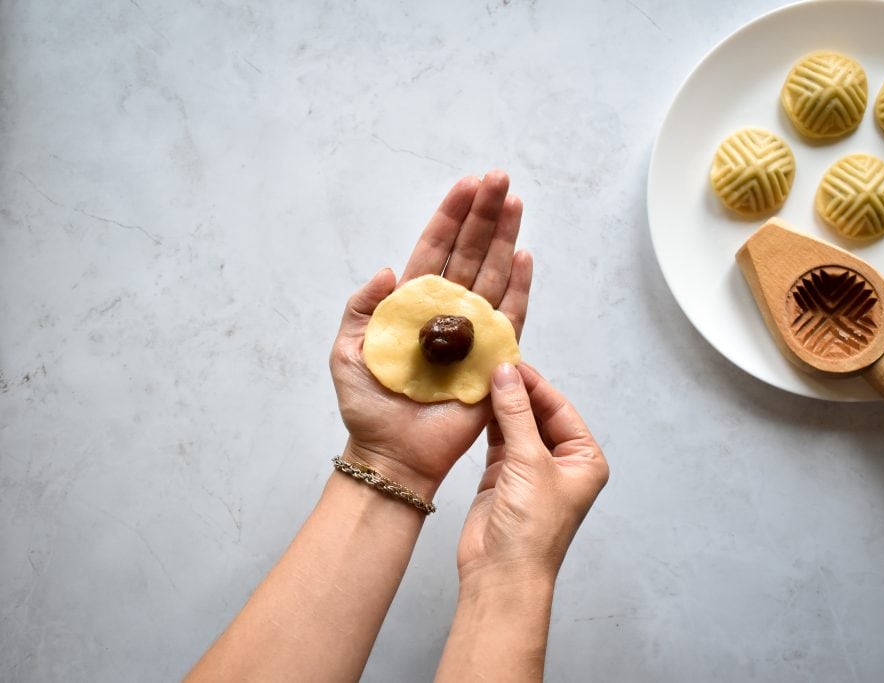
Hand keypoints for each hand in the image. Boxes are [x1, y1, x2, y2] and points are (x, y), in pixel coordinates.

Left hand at [329, 171, 532, 495]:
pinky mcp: (494, 358)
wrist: (392, 451)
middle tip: (500, 178)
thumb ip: (362, 306)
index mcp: (414, 304)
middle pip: (471, 252)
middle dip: (485, 214)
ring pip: (494, 274)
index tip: (467, 184)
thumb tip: (389, 269)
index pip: (435, 249)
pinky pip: (512, 317)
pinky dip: (520, 286)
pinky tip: (524, 255)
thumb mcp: (346, 349)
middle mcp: (449, 310)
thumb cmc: (368, 404)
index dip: (451, 216)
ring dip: (505, 238)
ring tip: (516, 202)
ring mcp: (475, 331)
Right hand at [456, 363, 608, 588]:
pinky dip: (488, 423)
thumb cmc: (530, 529)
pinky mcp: (503, 477)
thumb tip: (507, 373)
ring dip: (501, 405)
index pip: (560, 408)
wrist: (501, 574)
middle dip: (517, 392)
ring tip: (481, 378)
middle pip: (538, 414)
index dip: (536, 384)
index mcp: (584, 460)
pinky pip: (498, 440)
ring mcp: (531, 470)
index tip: (510, 361)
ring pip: (517, 425)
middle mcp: (561, 463)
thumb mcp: (529, 463)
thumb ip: (516, 414)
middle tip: (491, 365)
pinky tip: (476, 403)